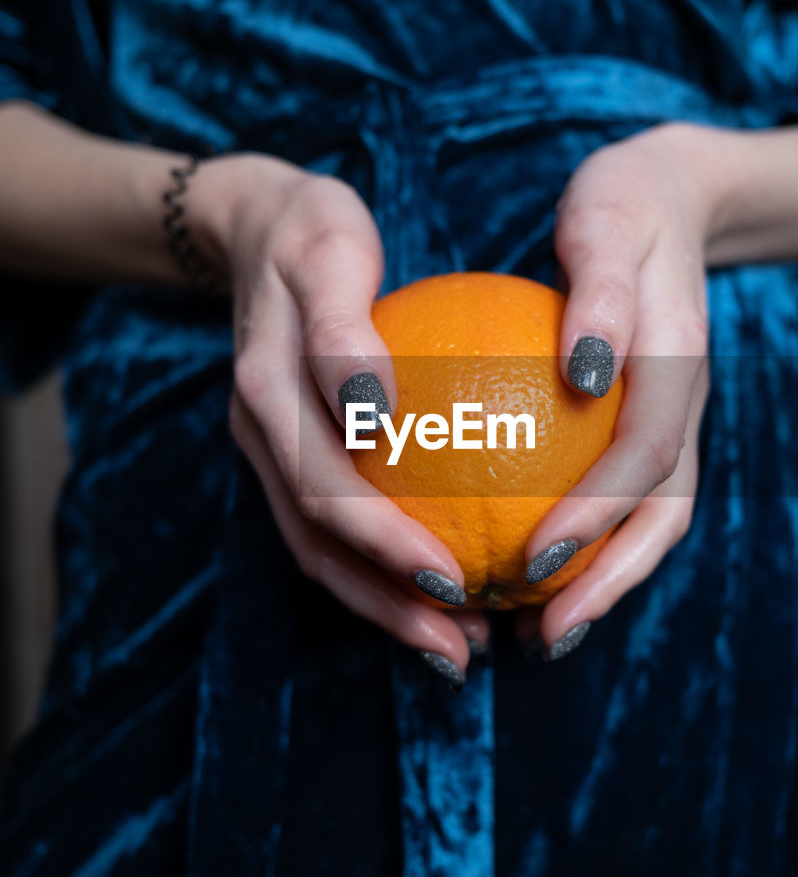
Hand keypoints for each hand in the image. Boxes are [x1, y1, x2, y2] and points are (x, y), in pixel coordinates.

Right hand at [188, 153, 483, 683]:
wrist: (254, 225)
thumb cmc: (311, 232)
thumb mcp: (329, 252)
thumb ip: (342, 332)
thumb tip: (376, 412)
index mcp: (267, 393)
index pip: (324, 490)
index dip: (384, 546)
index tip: (454, 584)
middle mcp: (261, 434)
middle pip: (317, 543)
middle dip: (389, 604)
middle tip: (465, 651)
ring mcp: (267, 447)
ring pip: (316, 547)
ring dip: (380, 604)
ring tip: (455, 646)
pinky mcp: (285, 449)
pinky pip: (325, 522)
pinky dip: (374, 563)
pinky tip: (436, 582)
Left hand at [522, 123, 726, 657]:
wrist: (669, 196)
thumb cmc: (622, 204)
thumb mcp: (606, 220)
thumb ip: (602, 293)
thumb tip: (582, 370)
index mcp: (676, 364)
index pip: (646, 457)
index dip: (596, 516)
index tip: (532, 561)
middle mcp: (682, 406)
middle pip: (661, 516)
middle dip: (607, 585)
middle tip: (543, 638)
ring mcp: (669, 421)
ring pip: (649, 521)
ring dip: (601, 582)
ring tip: (535, 631)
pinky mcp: (642, 425)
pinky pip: (622, 499)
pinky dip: (585, 545)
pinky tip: (520, 566)